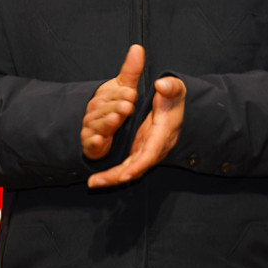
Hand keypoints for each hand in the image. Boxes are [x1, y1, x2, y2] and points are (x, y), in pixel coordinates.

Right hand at [81, 44, 143, 160]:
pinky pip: (91, 143)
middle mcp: (96, 110)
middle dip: (116, 107)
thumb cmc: (113, 105)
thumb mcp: (124, 87)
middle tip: (128, 106)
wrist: (96, 129)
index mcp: (106, 96)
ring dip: (107, 123)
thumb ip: (131, 70)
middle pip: (106, 109)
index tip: (132, 93)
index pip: (114, 94)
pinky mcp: (90, 144)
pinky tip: (100, 140)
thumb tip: (138, 47)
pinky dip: (94, 142)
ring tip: (116, 120)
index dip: (122, 94)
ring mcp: (92, 127)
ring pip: (99, 124)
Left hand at [88, 73, 185, 188]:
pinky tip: (98, 179)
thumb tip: (162, 85)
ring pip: (130, 170)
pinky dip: (114, 174)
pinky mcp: (139, 151)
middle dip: (117, 176)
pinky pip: (127, 166)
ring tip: (92, 183)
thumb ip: (170, 87)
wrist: (174, 105)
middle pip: (137, 167)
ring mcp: (147, 151)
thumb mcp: (175, 89)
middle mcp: (156, 147)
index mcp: (163, 133)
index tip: (124, 175)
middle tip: (96, 182)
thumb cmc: (172, 97)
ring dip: (111, 178)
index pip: (151, 153)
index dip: (138, 165)